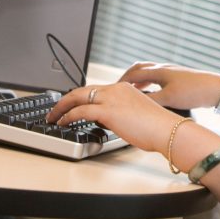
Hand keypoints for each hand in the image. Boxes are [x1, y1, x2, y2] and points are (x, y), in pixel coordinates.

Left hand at [45, 82, 177, 152]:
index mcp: (124, 88)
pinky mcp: (108, 110)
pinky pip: (81, 110)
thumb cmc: (157, 127)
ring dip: (61, 107)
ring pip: (77, 97)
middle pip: (82, 89)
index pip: (95, 89)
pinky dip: (68, 116)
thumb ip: (120, 113)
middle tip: (55, 110)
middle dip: (65, 100)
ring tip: (53, 117)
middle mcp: (116, 89)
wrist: (167, 130)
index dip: (79, 97)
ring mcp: (111, 98)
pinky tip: (63, 122)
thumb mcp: (136, 114)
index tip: (71, 105)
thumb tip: (106, 121)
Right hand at [119, 61, 219, 110]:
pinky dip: (149, 82)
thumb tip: (133, 104)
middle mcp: (164, 68)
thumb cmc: (194, 91)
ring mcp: (171, 72)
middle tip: (118, 86)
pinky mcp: (178, 77)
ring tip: (131, 89)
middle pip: (139, 68)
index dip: (120, 82)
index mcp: (159, 71)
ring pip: (149, 71)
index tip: (111, 89)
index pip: (133, 73)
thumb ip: (150, 100)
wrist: (216, 88)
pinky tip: (152, 90)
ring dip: (138, 78)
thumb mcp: (169, 98)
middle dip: (126, 76)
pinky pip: (157, 76)